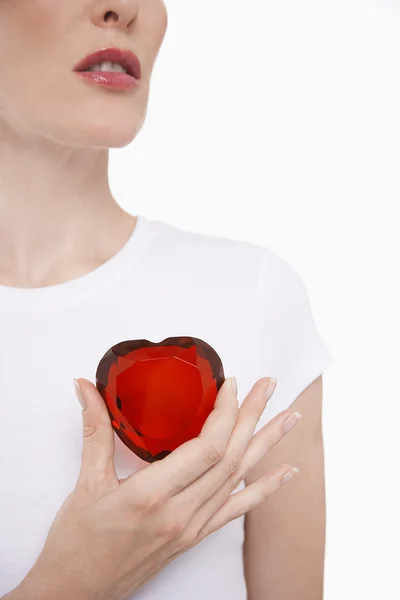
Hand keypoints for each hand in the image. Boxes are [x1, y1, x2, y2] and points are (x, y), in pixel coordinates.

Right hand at [15, 376, 298, 599]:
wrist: (76, 593)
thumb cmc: (77, 544)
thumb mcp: (85, 482)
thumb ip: (94, 429)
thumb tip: (85, 388)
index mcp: (152, 495)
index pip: (207, 448)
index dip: (225, 413)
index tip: (229, 385)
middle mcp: (179, 513)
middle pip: (230, 457)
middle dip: (252, 416)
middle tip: (268, 386)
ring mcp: (191, 527)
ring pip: (239, 479)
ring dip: (265, 445)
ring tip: (288, 418)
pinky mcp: (193, 537)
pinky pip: (236, 511)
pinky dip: (264, 490)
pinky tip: (285, 474)